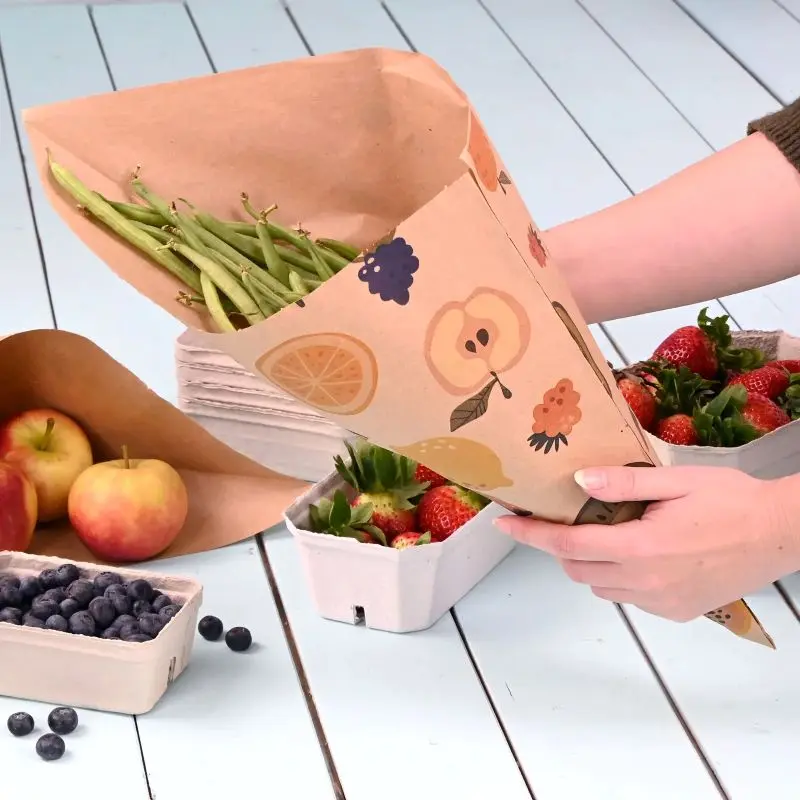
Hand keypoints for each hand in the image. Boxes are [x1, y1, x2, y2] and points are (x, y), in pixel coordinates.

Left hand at [494, 465, 799, 621]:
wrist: (782, 533)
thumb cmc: (731, 500)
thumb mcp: (675, 480)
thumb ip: (623, 482)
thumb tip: (578, 481)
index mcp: (640, 547)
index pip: (567, 545)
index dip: (531, 535)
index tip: (505, 524)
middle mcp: (645, 582)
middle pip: (578, 569)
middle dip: (562, 546)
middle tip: (570, 518)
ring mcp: (662, 602)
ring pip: (601, 587)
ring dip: (591, 562)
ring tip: (612, 531)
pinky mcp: (677, 612)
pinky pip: (629, 598)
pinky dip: (619, 578)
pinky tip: (640, 553)